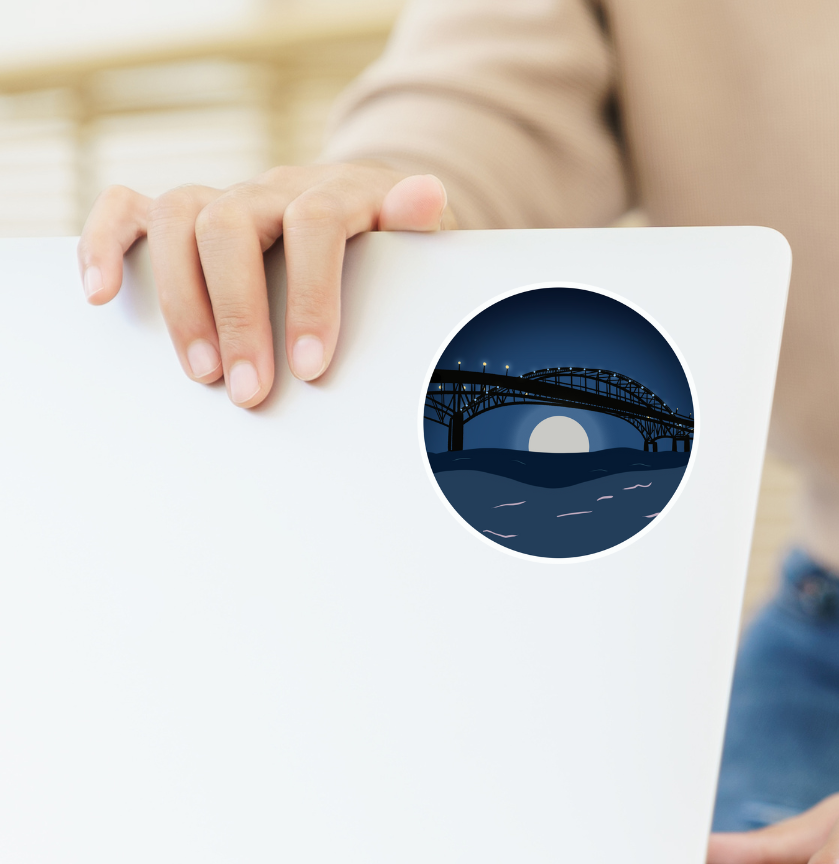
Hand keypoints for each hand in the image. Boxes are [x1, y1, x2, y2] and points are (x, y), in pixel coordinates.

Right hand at [77, 164, 452, 407]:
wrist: (358, 209)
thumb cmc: (385, 244)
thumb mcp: (413, 239)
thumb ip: (414, 224)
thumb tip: (426, 196)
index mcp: (332, 192)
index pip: (313, 224)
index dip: (310, 295)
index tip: (311, 366)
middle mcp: (270, 189)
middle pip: (231, 226)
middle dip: (238, 315)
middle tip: (248, 390)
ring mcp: (222, 198)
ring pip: (178, 219)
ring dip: (182, 301)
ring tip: (201, 375)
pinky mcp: (182, 214)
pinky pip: (128, 209)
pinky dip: (105, 244)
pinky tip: (102, 293)